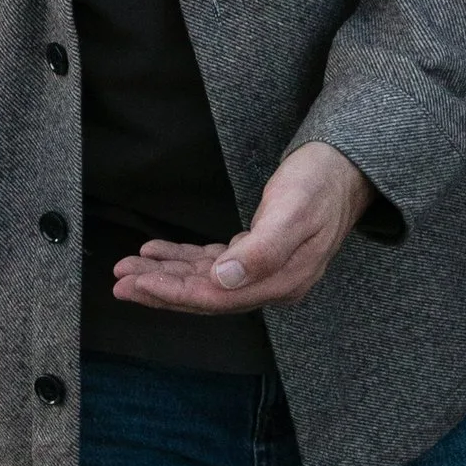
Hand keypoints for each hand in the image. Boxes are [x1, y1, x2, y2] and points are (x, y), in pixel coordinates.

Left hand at [112, 142, 373, 317]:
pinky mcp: (258, 253)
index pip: (215, 296)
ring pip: (205, 280)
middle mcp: (272, 283)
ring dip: (167, 273)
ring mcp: (265, 271)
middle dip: (160, 288)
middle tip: (120, 280)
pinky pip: (214, 264)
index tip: (136, 284)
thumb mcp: (292, 213)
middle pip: (206, 294)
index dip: (172, 293)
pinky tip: (161, 253)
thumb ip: (261, 252)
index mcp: (280, 281)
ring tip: (130, 267)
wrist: (345, 168)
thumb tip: (224, 280)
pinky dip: (185, 259)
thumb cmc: (319, 185)